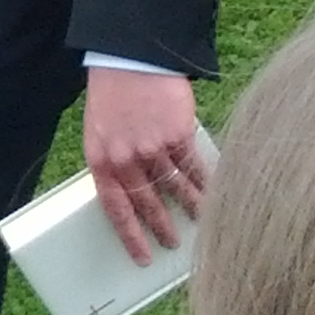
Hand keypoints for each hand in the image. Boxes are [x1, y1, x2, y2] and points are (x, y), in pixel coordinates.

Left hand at [83, 68, 204, 265]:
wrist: (130, 58)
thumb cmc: (112, 93)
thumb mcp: (100, 130)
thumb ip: (115, 161)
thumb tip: (135, 193)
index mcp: (101, 158)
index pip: (114, 208)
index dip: (130, 235)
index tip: (142, 256)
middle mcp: (126, 158)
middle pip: (148, 203)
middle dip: (162, 227)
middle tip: (173, 244)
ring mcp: (153, 147)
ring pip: (175, 187)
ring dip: (190, 207)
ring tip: (200, 220)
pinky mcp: (177, 134)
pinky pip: (194, 166)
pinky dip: (205, 181)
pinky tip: (214, 191)